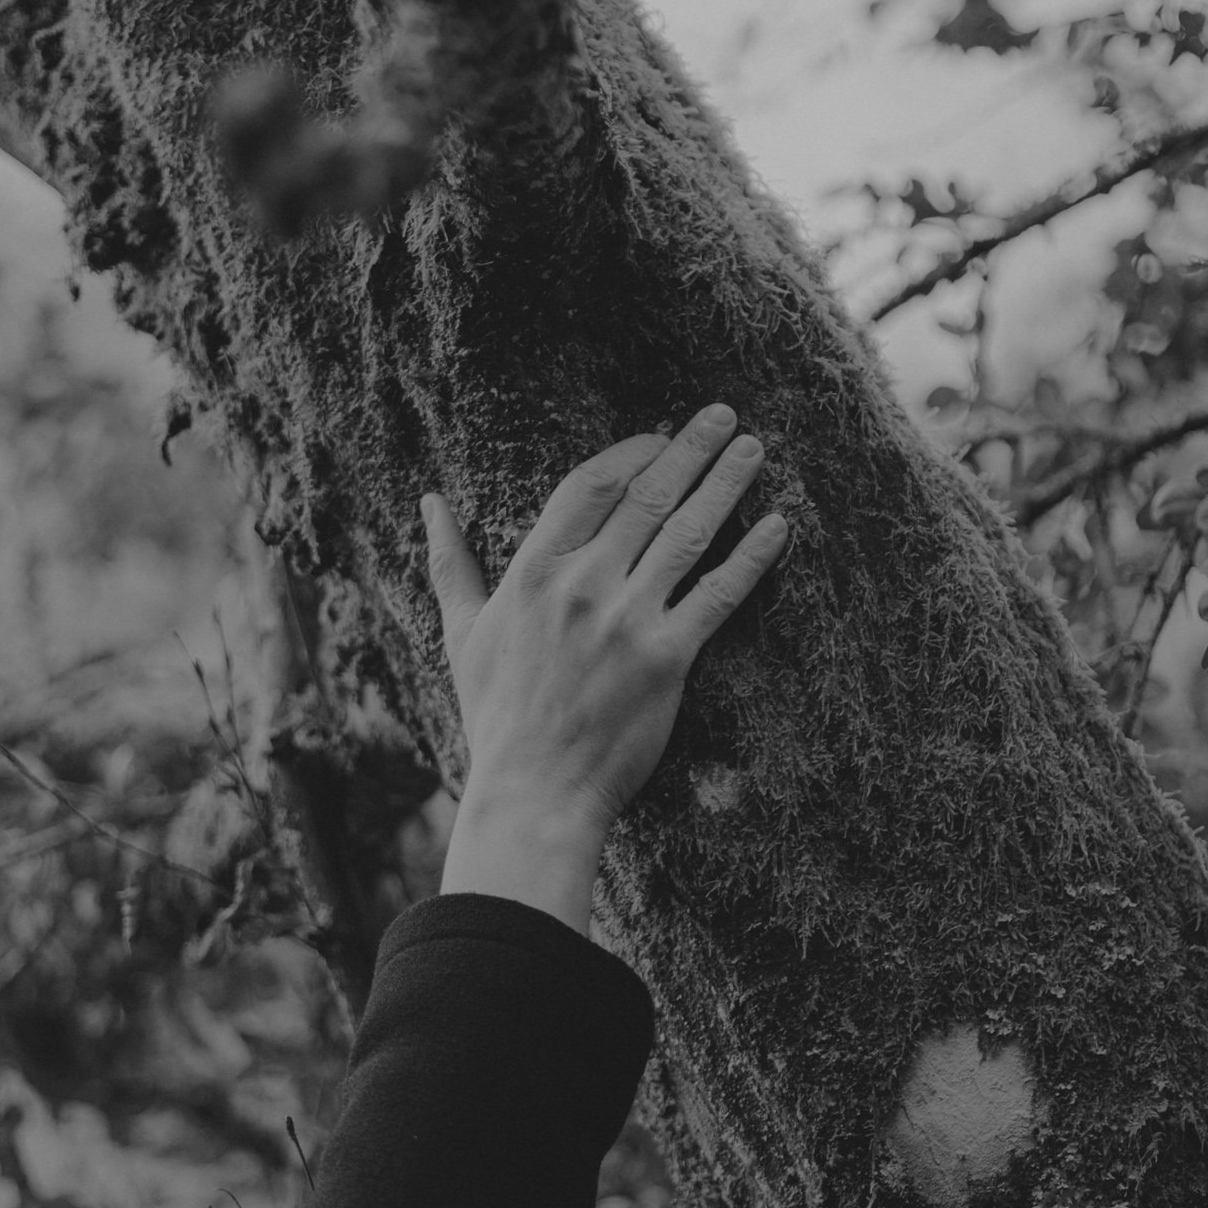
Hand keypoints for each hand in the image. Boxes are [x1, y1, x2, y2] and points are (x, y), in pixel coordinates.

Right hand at [421, 403, 787, 838]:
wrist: (534, 792)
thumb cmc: (497, 716)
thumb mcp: (462, 632)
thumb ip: (451, 563)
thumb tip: (429, 503)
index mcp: (532, 571)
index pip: (589, 484)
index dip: (632, 451)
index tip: (662, 434)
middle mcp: (581, 585)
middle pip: (647, 496)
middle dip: (691, 449)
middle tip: (725, 415)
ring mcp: (627, 620)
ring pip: (688, 533)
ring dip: (727, 484)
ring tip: (755, 450)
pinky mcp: (668, 658)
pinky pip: (720, 594)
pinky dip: (753, 556)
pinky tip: (779, 526)